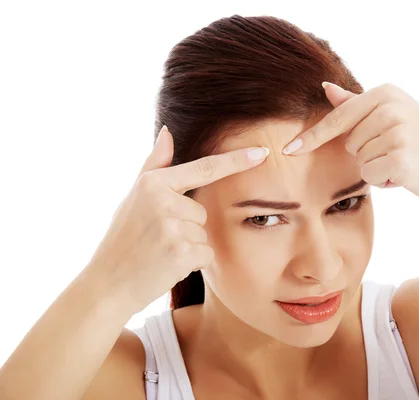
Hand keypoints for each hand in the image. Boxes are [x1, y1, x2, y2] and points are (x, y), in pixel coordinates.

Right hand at [86, 126, 268, 312]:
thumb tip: (167, 131)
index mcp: (153, 183)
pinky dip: (192, 263)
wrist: (108, 283)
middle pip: (203, 211)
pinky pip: (206, 254)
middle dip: (187, 226)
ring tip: (159, 252)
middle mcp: (163, 201)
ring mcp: (173, 227)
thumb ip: (155, 163)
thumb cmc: (123, 238)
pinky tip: (167, 265)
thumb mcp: (133, 196)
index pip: (205, 168)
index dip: (236, 160)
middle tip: (157, 239)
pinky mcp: (182, 253)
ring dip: (189, 246)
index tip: (262, 152)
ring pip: (205, 234)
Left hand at [283, 82, 418, 209]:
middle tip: (399, 151)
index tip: (289, 149)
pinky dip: (384, 181)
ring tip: (405, 162)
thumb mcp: (396, 115)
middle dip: (367, 153)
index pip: (339, 116)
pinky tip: (407, 175)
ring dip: (377, 168)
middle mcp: (390, 108)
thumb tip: (326, 88)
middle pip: (348, 142)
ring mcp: (396, 132)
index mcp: (387, 93)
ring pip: (358, 161)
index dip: (313, 136)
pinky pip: (369, 176)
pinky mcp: (400, 158)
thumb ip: (357, 104)